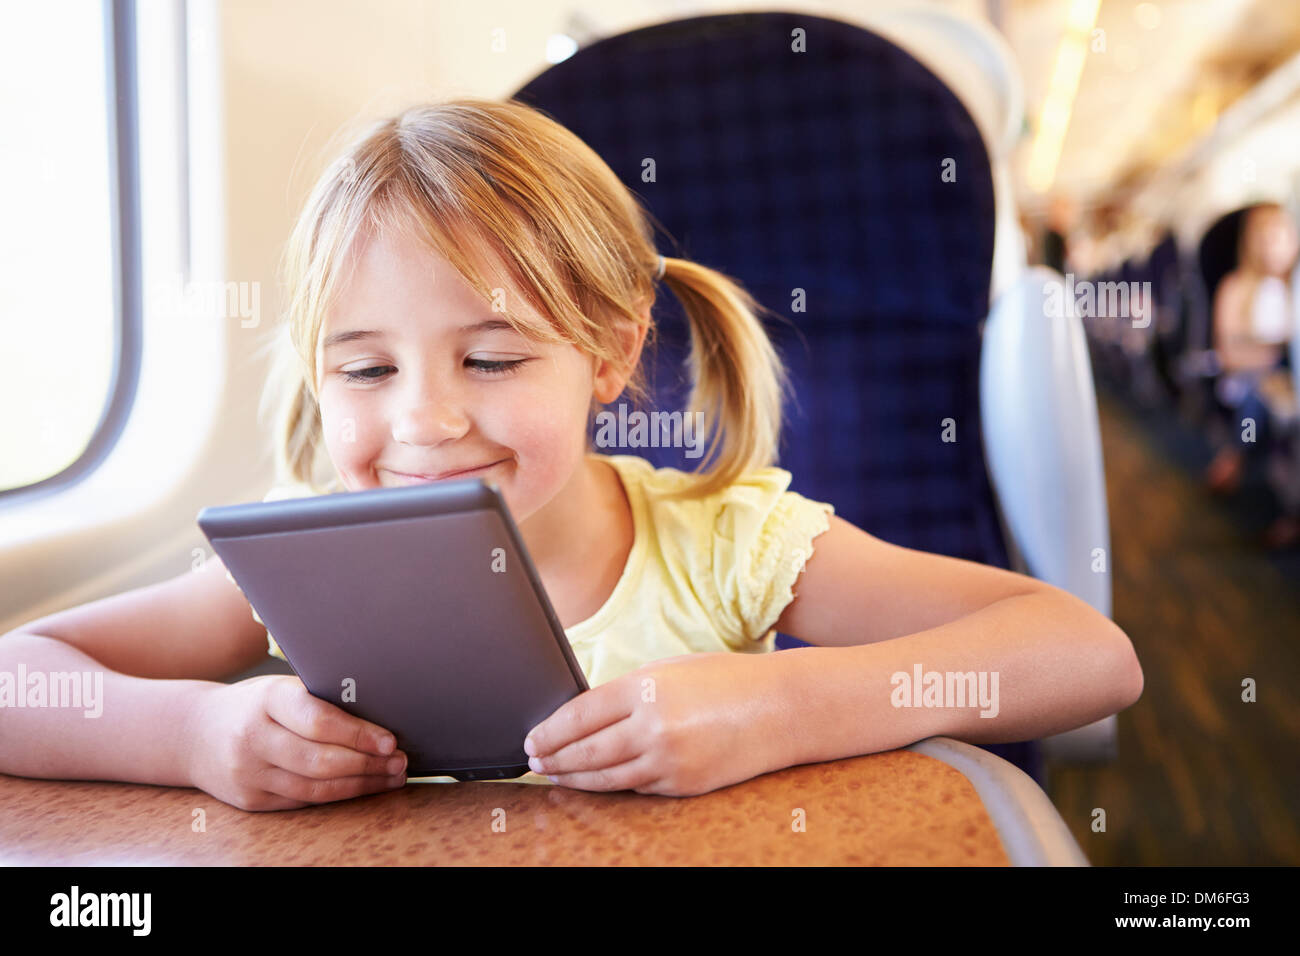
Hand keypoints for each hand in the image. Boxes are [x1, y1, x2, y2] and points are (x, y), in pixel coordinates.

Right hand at [184, 675, 407, 810]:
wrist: (194, 734)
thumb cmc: (255, 705)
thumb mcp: (280, 688)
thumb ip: (319, 699)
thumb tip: (381, 710)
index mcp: (266, 700)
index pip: (318, 721)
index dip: (358, 734)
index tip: (390, 740)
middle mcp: (253, 738)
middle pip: (320, 760)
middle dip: (368, 763)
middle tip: (400, 760)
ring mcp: (248, 773)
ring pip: (315, 788)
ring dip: (360, 784)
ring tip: (391, 776)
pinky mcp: (250, 800)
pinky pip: (303, 802)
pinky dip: (338, 796)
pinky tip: (362, 787)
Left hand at [523, 652, 791, 795]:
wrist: (781, 708)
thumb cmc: (726, 680)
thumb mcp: (670, 670)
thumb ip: (628, 691)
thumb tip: (584, 714)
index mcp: (644, 687)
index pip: (579, 714)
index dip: (549, 730)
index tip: (532, 739)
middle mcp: (652, 725)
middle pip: (585, 749)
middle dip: (554, 757)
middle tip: (535, 762)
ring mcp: (668, 759)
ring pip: (606, 776)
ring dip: (575, 777)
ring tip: (555, 774)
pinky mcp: (683, 783)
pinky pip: (637, 786)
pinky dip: (613, 784)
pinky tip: (597, 781)